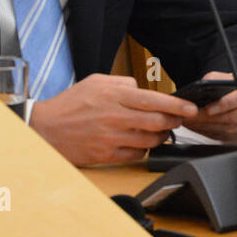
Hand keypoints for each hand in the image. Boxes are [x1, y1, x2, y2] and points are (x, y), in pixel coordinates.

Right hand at [29, 73, 197, 166]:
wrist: (45, 128)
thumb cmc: (71, 103)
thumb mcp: (96, 81)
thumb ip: (123, 83)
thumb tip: (142, 87)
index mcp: (115, 96)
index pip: (155, 100)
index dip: (177, 105)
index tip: (191, 108)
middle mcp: (116, 117)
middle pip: (157, 122)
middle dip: (174, 121)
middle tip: (179, 120)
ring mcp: (111, 138)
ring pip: (150, 140)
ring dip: (162, 136)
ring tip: (163, 131)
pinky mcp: (106, 155)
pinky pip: (136, 155)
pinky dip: (145, 149)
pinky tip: (142, 142)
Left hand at [181, 71, 236, 143]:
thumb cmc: (231, 86)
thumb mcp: (222, 77)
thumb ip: (214, 81)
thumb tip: (202, 91)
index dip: (225, 103)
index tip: (208, 108)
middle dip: (213, 118)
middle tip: (195, 118)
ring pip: (233, 127)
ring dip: (211, 127)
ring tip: (195, 124)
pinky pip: (232, 137)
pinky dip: (216, 133)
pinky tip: (204, 128)